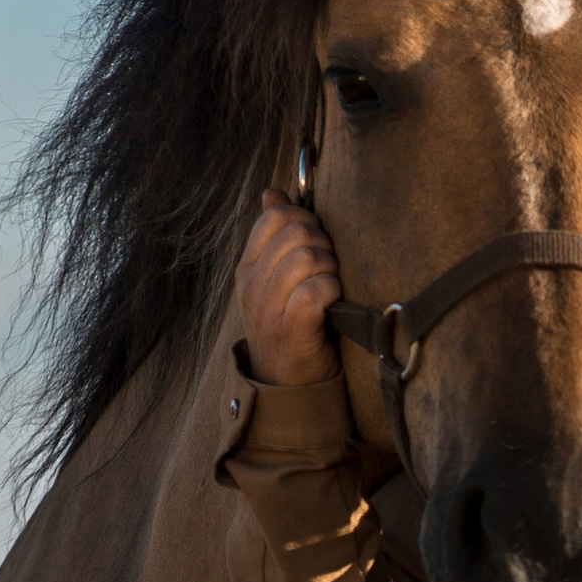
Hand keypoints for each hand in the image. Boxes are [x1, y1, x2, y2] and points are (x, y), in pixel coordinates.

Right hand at [236, 186, 343, 384]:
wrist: (286, 389)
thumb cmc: (289, 329)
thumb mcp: (273, 281)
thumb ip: (275, 237)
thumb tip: (273, 193)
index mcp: (247, 268)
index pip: (275, 217)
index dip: (307, 220)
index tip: (319, 243)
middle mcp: (252, 286)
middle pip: (296, 233)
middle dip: (324, 244)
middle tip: (331, 269)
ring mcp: (268, 309)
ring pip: (307, 258)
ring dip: (331, 269)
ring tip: (331, 289)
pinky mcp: (291, 330)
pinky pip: (315, 291)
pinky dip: (332, 292)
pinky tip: (334, 305)